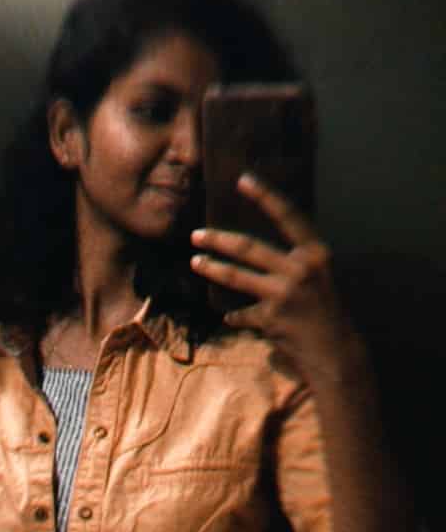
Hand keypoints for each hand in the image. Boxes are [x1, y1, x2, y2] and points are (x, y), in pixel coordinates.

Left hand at [190, 173, 359, 383]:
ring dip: (212, 267)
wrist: (335, 352)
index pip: (288, 216)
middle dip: (218, 239)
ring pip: (236, 276)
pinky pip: (242, 313)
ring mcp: (283, 294)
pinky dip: (235, 316)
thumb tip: (255, 245)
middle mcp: (300, 269)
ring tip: (196, 261)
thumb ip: (293, 259)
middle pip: (248, 247)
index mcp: (314, 254)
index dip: (265, 196)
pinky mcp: (270, 319)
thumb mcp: (317, 276)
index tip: (242, 179)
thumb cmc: (326, 311)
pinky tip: (229, 316)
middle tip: (196, 234)